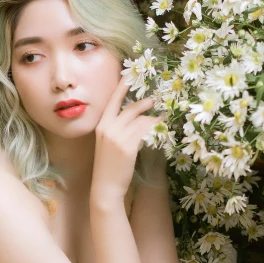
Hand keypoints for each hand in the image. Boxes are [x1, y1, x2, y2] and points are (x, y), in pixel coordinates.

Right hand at [92, 77, 164, 197]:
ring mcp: (118, 136)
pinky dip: (155, 127)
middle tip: (154, 100)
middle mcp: (108, 128)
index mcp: (101, 126)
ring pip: (140, 119)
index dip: (121, 87)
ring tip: (162, 116)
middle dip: (144, 103)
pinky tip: (161, 127)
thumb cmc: (108, 168)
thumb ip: (118, 131)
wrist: (105, 187)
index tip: (128, 75)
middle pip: (130, 108)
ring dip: (153, 117)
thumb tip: (136, 120)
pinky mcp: (128, 146)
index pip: (113, 101)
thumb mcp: (108, 145)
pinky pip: (145, 131)